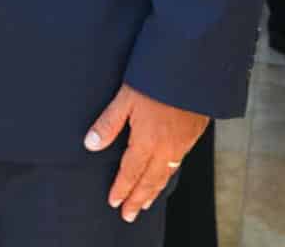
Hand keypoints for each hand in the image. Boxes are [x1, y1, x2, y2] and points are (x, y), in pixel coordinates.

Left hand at [85, 82, 208, 223]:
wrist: (194, 70)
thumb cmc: (157, 80)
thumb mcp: (126, 98)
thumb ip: (108, 123)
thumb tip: (90, 145)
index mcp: (147, 140)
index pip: (131, 172)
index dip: (121, 188)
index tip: (114, 202)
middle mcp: (166, 148)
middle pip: (150, 180)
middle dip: (137, 199)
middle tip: (128, 215)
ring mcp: (181, 143)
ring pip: (165, 175)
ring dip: (153, 191)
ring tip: (144, 203)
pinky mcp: (192, 136)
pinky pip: (178, 165)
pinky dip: (167, 177)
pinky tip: (164, 177)